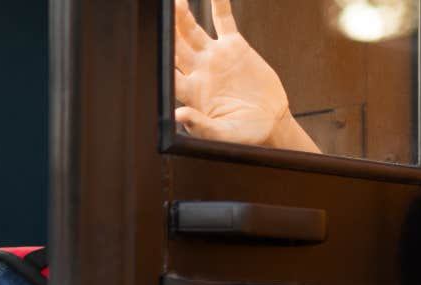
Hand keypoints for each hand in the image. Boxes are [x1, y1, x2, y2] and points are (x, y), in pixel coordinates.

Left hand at [173, 0, 317, 151]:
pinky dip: (219, 6)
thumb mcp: (222, 134)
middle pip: (176, 47)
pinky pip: (224, 21)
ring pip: (193, 31)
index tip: (151, 46)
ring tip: (176, 2)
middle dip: (168, 31)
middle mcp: (198, 72)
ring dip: (184, 16)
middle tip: (159, 12)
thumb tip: (178, 115)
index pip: (169, 74)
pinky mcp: (234, 47)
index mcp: (191, 93)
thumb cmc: (242, 136)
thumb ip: (200, 125)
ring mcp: (215, 57)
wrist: (269, 123)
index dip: (160, 60)